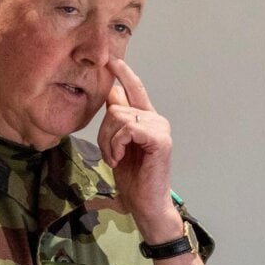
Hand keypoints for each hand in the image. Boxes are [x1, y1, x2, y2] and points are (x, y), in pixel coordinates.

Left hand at [97, 59, 181, 240]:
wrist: (146, 204)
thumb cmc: (132, 179)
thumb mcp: (116, 144)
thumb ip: (115, 120)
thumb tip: (110, 91)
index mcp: (147, 120)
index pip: (134, 90)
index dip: (123, 73)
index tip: (111, 59)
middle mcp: (156, 120)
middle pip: (116, 106)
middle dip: (103, 131)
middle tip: (109, 153)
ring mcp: (161, 129)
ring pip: (119, 117)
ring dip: (109, 141)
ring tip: (116, 158)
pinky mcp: (161, 140)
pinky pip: (128, 128)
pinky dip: (117, 144)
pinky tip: (120, 158)